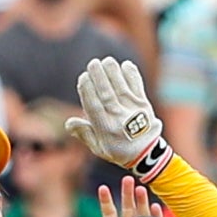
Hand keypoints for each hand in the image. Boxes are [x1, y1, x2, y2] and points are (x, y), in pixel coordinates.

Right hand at [69, 57, 170, 176]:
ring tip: (107, 61)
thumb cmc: (118, 150)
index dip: (88, 90)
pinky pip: (138, 87)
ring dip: (114, 72)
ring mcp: (133, 111)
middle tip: (93, 63)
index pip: (94, 107)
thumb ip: (84, 134)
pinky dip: (132, 76)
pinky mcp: (145, 105)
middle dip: (99, 77)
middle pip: (106, 95)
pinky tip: (125, 65)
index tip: (83, 77)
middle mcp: (119, 119)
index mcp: (106, 129)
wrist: (147, 155)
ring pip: (121, 88)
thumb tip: (69, 122)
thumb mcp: (98, 148)